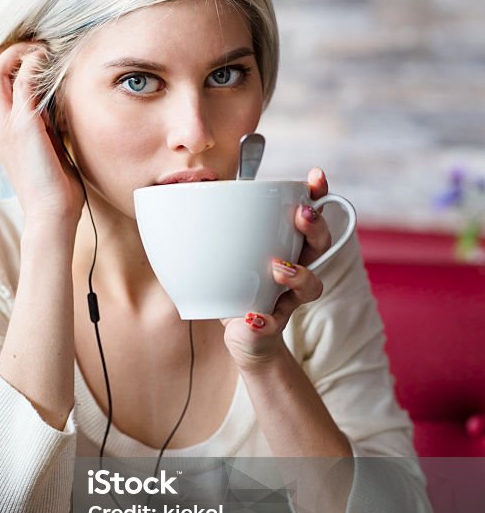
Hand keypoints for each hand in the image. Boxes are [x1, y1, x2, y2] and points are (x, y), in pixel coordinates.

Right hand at [0, 42, 84, 228]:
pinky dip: (34, 64)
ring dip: (18, 52)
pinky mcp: (24, 126)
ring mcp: (4, 125)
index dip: (3, 61)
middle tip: (35, 46)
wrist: (51, 214)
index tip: (30, 54)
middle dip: (7, 49)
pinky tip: (48, 61)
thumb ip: (42, 122)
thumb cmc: (54, 187)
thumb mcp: (44, 146)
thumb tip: (54, 98)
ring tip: (40, 49)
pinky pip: (22, 81)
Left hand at [222, 167, 331, 369]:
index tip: (315, 175)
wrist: (244, 336)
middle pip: (321, 245)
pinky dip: (264, 322)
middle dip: (315, 227)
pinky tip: (251, 317)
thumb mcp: (226, 249)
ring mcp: (289, 298)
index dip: (318, 194)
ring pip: (311, 286)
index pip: (311, 214)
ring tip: (277, 268)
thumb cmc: (236, 283)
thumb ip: (217, 223)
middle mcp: (298, 269)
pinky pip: (274, 325)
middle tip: (301, 215)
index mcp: (288, 244)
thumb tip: (192, 188)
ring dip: (298, 275)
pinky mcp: (273, 326)